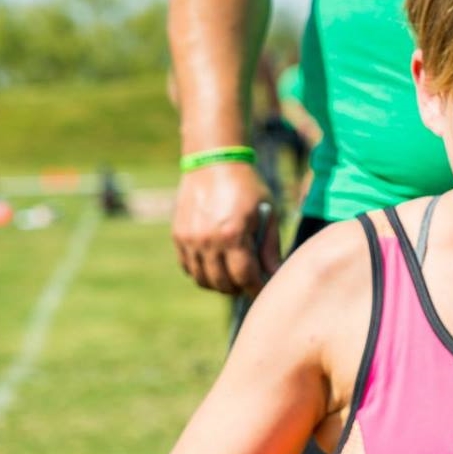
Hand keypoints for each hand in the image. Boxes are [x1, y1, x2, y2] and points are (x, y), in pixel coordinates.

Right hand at [173, 163, 279, 296]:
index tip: (262, 292)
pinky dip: (201, 273)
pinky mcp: (178, 236)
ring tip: (232, 278)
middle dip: (238, 289)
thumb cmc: (247, 186)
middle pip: (222, 283)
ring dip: (218, 284)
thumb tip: (274, 275)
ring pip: (203, 279)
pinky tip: (214, 266)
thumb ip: (271, 246)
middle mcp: (208, 240)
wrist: (213, 162)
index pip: (244, 277)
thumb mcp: (268, 212)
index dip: (255, 289)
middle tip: (248, 284)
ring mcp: (190, 239)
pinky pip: (188, 267)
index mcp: (233, 235)